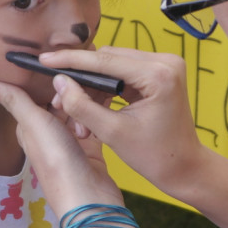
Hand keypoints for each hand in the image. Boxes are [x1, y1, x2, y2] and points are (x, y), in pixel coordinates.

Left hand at [0, 80, 121, 213]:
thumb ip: (15, 101)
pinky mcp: (90, 148)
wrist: (89, 198)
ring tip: (88, 114)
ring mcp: (71, 142)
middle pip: (60, 102)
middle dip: (70, 95)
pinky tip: (102, 113)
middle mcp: (49, 134)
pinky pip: (93, 124)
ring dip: (85, 107)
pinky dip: (97, 117)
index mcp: (30, 129)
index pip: (35, 97)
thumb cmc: (57, 162)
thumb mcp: (34, 124)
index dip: (46, 84)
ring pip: (78, 111)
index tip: (59, 71)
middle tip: (79, 92)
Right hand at [36, 47, 206, 201]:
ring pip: (112, 65)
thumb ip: (82, 105)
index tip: (44, 59)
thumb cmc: (154, 156)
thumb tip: (59, 82)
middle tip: (59, 102)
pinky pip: (123, 72)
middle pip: (107, 60)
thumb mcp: (112, 132)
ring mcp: (164, 65)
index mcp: (158, 74)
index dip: (70, 60)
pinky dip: (105, 89)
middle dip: (80, 80)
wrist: (184, 167)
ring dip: (92, 87)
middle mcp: (165, 61)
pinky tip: (93, 109)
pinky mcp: (160, 72)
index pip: (103, 61)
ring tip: (77, 115)